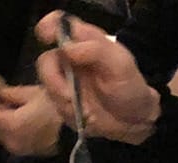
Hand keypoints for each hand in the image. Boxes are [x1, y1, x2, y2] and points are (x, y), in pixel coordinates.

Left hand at [0, 86, 60, 157]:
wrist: (76, 134)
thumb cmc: (59, 110)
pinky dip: (1, 124)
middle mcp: (8, 140)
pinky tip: (6, 112)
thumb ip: (12, 93)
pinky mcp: (20, 150)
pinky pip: (4, 135)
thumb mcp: (36, 94)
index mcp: (10, 125)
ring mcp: (13, 147)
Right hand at [35, 11, 159, 143]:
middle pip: (46, 61)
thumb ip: (95, 51)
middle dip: (53, 81)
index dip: (49, 27)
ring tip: (85, 110)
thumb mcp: (120, 64)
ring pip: (47, 87)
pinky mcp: (62, 102)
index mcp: (86, 42)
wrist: (132, 121)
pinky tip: (84, 115)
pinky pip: (54, 105)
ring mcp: (65, 81)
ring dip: (63, 101)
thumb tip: (67, 47)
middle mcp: (71, 59)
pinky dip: (67, 113)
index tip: (45, 39)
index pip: (61, 25)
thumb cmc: (130, 87)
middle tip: (69, 97)